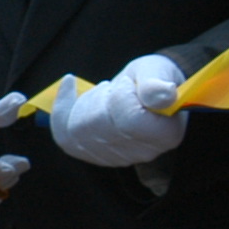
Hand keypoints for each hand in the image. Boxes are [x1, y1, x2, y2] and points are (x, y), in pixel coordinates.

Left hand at [45, 54, 189, 167]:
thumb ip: (156, 83)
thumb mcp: (157, 71)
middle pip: (97, 127)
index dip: (121, 96)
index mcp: (165, 133)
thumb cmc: (152, 77)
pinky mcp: (95, 155)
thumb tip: (163, 95)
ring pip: (77, 132)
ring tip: (103, 92)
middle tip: (114, 87)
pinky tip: (70, 88)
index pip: (130, 121)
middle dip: (98, 98)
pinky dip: (63, 109)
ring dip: (83, 103)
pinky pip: (65, 137)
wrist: (145, 88)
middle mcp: (142, 152)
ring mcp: (117, 157)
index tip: (127, 83)